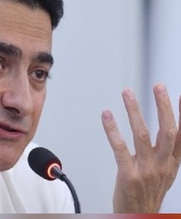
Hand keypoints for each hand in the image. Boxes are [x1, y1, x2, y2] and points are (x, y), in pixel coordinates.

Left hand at [101, 83, 180, 212]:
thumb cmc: (148, 194)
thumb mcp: (163, 173)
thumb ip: (164, 152)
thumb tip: (165, 129)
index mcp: (172, 165)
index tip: (180, 95)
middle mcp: (162, 166)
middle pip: (166, 131)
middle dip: (163, 106)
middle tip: (158, 86)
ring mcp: (146, 171)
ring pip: (141, 134)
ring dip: (134, 110)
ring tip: (128, 92)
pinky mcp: (129, 175)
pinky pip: (120, 147)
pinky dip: (113, 129)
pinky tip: (107, 115)